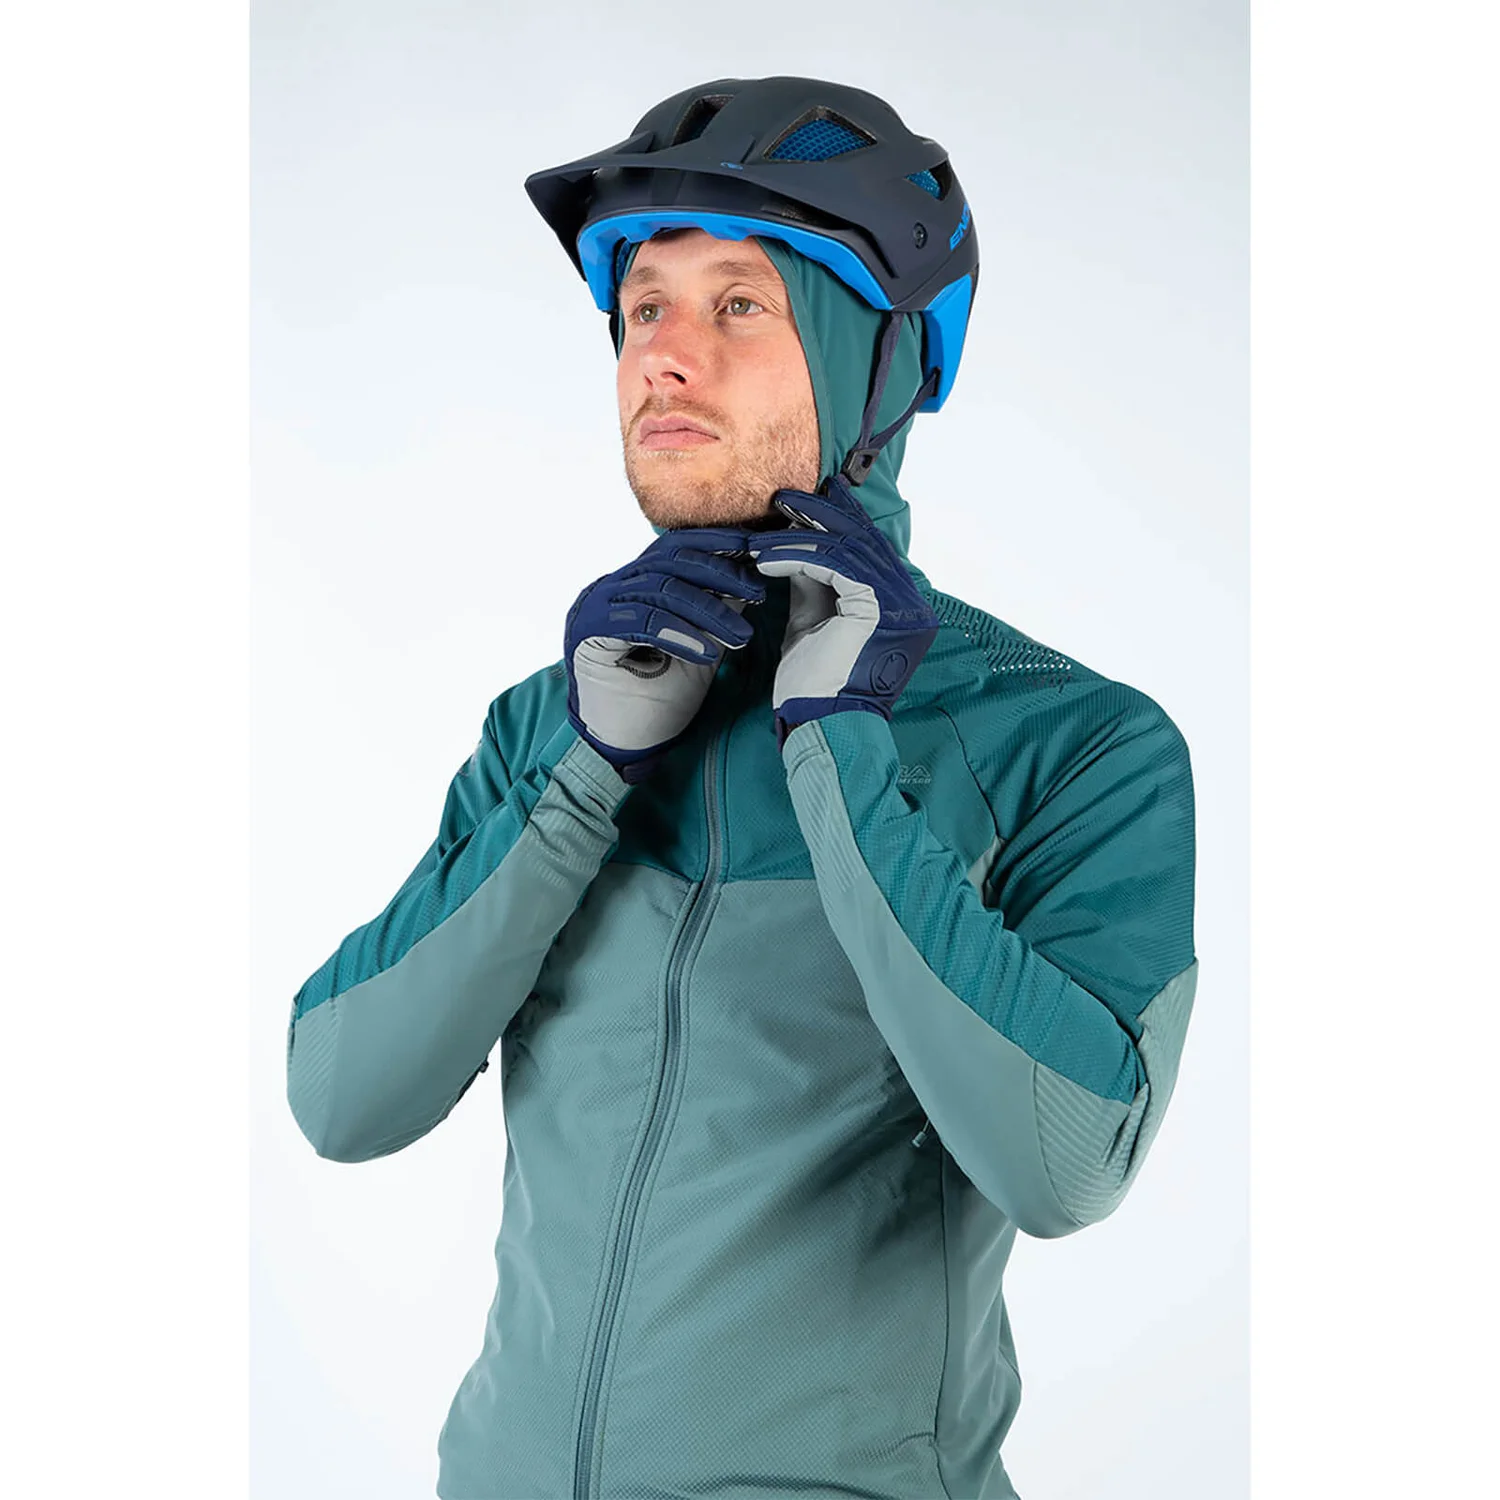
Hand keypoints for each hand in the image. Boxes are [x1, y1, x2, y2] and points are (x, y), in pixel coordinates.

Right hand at [564, 528, 764, 782]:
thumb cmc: (659, 699)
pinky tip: (706, 653)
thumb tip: (751, 575)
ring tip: (739, 637)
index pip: (676, 546)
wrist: (624, 747)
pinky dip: (678, 633)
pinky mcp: (588, 632)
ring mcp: (596, 606)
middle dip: (720, 573)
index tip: (756, 551)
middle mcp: (612, 586)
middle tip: (757, 593)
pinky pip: (640, 621)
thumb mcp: (700, 646)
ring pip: (659, 588)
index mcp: (635, 583)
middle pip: (670, 560)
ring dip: (707, 611)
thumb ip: (716, 610)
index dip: (717, 543)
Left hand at [745, 475, 939, 747]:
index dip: (834, 520)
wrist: (820, 727)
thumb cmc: (815, 687)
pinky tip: (767, 560)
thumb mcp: (811, 623)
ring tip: (761, 537)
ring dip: (799, 536)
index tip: (797, 504)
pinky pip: (836, 565)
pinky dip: (798, 556)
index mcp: (897, 605)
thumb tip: (799, 543)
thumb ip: (813, 584)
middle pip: (863, 540)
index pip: (867, 549)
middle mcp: (907, 601)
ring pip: (848, 548)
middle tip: (781, 500)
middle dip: (819, 515)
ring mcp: (899, 605)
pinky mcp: (878, 609)